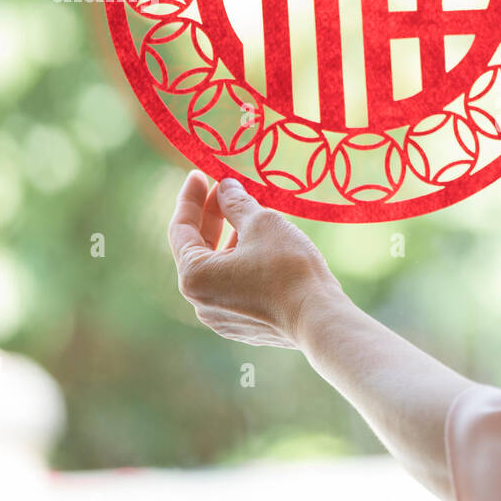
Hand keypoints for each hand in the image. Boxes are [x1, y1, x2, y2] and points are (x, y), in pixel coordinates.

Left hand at [167, 171, 340, 348]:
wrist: (319, 318)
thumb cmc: (288, 268)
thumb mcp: (262, 222)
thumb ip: (236, 202)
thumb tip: (226, 187)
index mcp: (194, 276)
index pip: (181, 228)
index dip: (191, 197)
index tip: (200, 175)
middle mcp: (200, 301)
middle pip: (198, 249)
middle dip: (212, 217)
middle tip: (227, 190)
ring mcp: (220, 317)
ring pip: (218, 268)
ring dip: (228, 239)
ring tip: (251, 217)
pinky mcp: (243, 325)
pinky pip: (233, 285)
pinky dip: (240, 262)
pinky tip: (262, 247)